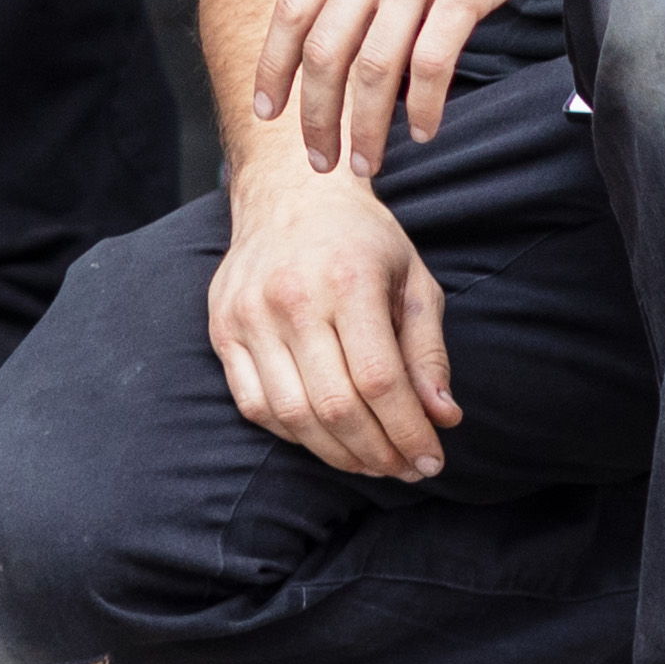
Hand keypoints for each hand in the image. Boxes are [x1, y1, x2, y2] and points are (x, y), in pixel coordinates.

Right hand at [209, 164, 459, 479]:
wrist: (289, 193)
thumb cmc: (362, 240)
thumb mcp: (414, 281)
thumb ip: (428, 353)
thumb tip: (442, 418)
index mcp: (346, 279)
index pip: (379, 381)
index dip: (408, 432)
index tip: (432, 461)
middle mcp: (291, 298)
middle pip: (335, 405)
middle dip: (378, 452)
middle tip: (405, 470)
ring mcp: (248, 314)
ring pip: (292, 415)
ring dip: (338, 454)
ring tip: (371, 462)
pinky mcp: (222, 328)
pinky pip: (255, 404)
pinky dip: (294, 434)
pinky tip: (326, 437)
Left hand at [256, 0, 594, 169]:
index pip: (290, 11)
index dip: (273, 67)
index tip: (266, 111)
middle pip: (323, 51)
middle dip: (314, 116)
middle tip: (319, 162)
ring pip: (373, 69)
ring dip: (366, 127)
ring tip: (367, 165)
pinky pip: (432, 64)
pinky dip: (422, 108)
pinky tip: (423, 131)